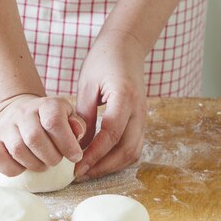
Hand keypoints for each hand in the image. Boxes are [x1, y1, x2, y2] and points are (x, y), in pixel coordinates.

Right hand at [0, 94, 85, 176]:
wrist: (18, 111)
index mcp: (45, 105)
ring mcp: (5, 127)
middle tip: (56, 160)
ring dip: (35, 165)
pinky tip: (24, 167)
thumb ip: (77, 124)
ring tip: (42, 164)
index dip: (67, 144)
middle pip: (34, 138)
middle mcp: (22, 113)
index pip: (54, 122)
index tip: (75, 156)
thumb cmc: (50, 120)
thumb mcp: (67, 116)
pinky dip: (13, 169)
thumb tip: (77, 132)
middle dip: (51, 157)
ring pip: (18, 150)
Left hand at [75, 31, 147, 180]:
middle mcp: (139, 110)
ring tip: (88, 171)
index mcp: (124, 97)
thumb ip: (84, 116)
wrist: (126, 46)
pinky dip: (118, 158)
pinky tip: (99, 161)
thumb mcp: (87, 85)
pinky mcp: (141, 121)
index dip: (94, 154)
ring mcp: (143, 117)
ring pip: (133, 152)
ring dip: (111, 166)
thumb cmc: (103, 61)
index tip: (77, 166)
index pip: (111, 134)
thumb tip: (80, 146)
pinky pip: (134, 146)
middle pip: (127, 149)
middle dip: (103, 167)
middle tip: (80, 174)